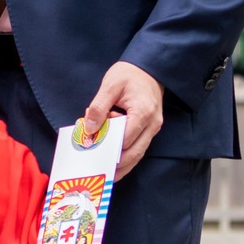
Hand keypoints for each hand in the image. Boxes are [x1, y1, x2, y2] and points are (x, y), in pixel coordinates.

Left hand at [84, 60, 163, 179]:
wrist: (149, 68)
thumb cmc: (129, 74)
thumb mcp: (110, 85)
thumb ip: (99, 108)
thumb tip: (89, 129)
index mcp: (143, 112)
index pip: (125, 139)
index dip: (108, 146)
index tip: (92, 150)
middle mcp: (152, 124)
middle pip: (133, 153)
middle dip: (115, 164)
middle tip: (98, 172)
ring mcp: (153, 128)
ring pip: (138, 154)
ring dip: (122, 165)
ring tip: (105, 174)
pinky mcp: (150, 129)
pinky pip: (139, 148)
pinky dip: (126, 157)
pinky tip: (114, 163)